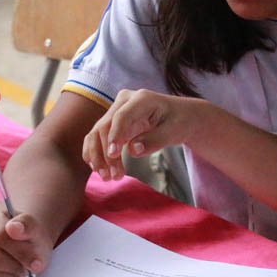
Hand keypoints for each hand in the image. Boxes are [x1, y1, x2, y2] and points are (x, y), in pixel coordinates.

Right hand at [0, 203, 52, 276]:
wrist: (22, 247)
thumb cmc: (28, 238)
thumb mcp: (36, 231)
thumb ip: (29, 226)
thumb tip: (14, 228)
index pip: (1, 235)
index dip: (22, 253)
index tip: (36, 262)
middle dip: (14, 267)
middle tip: (25, 268)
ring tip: (15, 272)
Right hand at [83, 88, 200, 180]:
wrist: (180, 116)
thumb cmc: (179, 122)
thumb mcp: (175, 131)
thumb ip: (155, 140)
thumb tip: (133, 150)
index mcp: (142, 99)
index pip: (122, 117)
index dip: (115, 135)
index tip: (113, 155)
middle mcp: (124, 102)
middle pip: (106, 126)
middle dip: (106, 153)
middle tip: (113, 177)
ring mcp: (116, 111)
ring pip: (97, 133)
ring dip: (98, 156)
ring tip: (107, 177)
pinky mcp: (112, 123)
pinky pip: (97, 137)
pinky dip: (95, 153)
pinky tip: (99, 170)